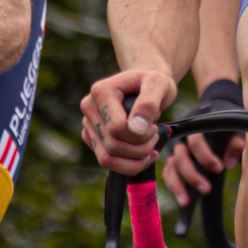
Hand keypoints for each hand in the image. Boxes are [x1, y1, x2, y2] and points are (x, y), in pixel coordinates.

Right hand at [81, 62, 175, 176]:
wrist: (146, 84)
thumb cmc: (154, 83)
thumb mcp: (159, 84)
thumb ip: (149, 104)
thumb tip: (136, 129)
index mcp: (101, 91)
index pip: (116, 128)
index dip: (140, 136)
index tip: (154, 127)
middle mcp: (89, 107)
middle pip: (112, 146)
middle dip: (140, 149)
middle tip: (155, 136)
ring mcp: (88, 123)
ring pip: (106, 159)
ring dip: (134, 161)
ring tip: (151, 149)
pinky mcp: (92, 137)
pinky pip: (106, 161)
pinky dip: (128, 165)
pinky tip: (145, 155)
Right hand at [161, 81, 244, 205]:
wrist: (217, 107)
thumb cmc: (227, 119)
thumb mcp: (234, 125)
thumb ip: (235, 142)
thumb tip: (230, 163)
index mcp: (195, 124)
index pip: (196, 141)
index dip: (206, 156)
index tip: (220, 168)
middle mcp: (182, 136)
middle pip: (181, 156)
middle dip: (192, 175)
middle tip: (206, 189)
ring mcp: (176, 148)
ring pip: (171, 167)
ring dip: (177, 185)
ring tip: (186, 202)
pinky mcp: (174, 159)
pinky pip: (169, 173)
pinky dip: (174, 186)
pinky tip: (183, 200)